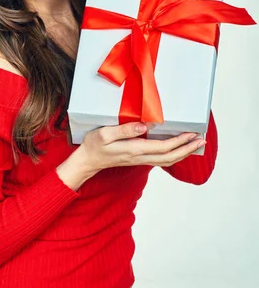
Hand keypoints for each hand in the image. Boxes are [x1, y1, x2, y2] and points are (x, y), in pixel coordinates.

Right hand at [79, 122, 204, 173]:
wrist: (87, 161)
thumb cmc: (94, 145)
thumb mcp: (105, 134)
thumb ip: (125, 129)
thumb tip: (145, 126)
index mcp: (134, 149)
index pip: (163, 147)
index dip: (179, 142)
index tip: (191, 134)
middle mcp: (140, 157)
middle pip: (170, 157)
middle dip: (187, 149)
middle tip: (201, 140)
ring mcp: (139, 160)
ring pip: (167, 161)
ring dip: (183, 153)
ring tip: (195, 145)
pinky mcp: (138, 159)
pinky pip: (161, 160)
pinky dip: (173, 155)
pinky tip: (178, 150)